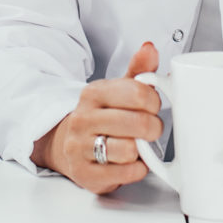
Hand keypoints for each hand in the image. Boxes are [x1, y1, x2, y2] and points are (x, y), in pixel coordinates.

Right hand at [35, 41, 162, 194]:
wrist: (68, 144)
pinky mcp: (85, 174)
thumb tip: (149, 48)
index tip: (153, 107)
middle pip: (138, 123)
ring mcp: (80, 148)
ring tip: (137, 146)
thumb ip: (137, 70)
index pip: (138, 93)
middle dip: (153, 128)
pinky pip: (125, 174)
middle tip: (150, 129)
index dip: (155, 102)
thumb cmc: (100, 116)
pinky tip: (131, 162)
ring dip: (142, 151)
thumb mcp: (117, 90)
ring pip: (130, 150)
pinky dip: (136, 170)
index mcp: (93, 93)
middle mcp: (83, 119)